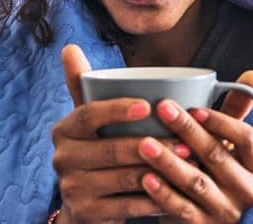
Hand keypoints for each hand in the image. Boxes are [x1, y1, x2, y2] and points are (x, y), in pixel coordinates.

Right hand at [52, 45, 190, 222]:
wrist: (88, 204)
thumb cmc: (100, 149)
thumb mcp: (92, 120)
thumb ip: (86, 85)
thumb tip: (69, 46)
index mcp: (64, 130)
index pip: (88, 114)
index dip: (116, 109)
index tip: (146, 105)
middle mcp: (62, 158)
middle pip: (110, 149)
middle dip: (153, 145)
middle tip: (186, 142)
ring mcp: (72, 189)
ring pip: (123, 178)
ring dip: (161, 172)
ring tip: (190, 165)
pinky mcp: (87, 213)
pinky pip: (128, 207)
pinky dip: (155, 200)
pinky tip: (179, 193)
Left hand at [137, 71, 252, 222]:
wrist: (209, 220)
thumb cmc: (218, 171)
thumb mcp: (230, 146)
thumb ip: (235, 113)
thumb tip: (252, 74)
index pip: (248, 138)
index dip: (223, 121)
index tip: (195, 107)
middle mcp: (247, 189)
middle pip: (217, 156)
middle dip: (188, 131)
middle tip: (162, 108)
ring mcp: (226, 211)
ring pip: (196, 182)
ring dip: (168, 161)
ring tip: (144, 143)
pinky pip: (182, 209)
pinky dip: (162, 194)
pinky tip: (144, 177)